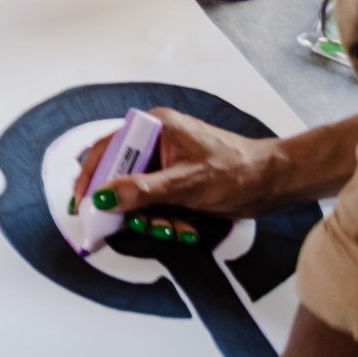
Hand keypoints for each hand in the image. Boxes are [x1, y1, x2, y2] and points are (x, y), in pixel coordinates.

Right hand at [70, 109, 289, 223]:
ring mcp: (166, 163)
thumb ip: (143, 191)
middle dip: (132, 207)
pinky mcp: (176, 181)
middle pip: (121, 177)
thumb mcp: (187, 183)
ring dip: (153, 217)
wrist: (275, 183)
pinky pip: (156, 203)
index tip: (82, 203)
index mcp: (153, 127)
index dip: (91, 176)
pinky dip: (166, 218)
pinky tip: (186, 227)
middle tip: (144, 225)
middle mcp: (154, 142)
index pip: (107, 149)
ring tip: (176, 229)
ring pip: (139, 195)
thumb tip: (103, 198)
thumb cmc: (236, 172)